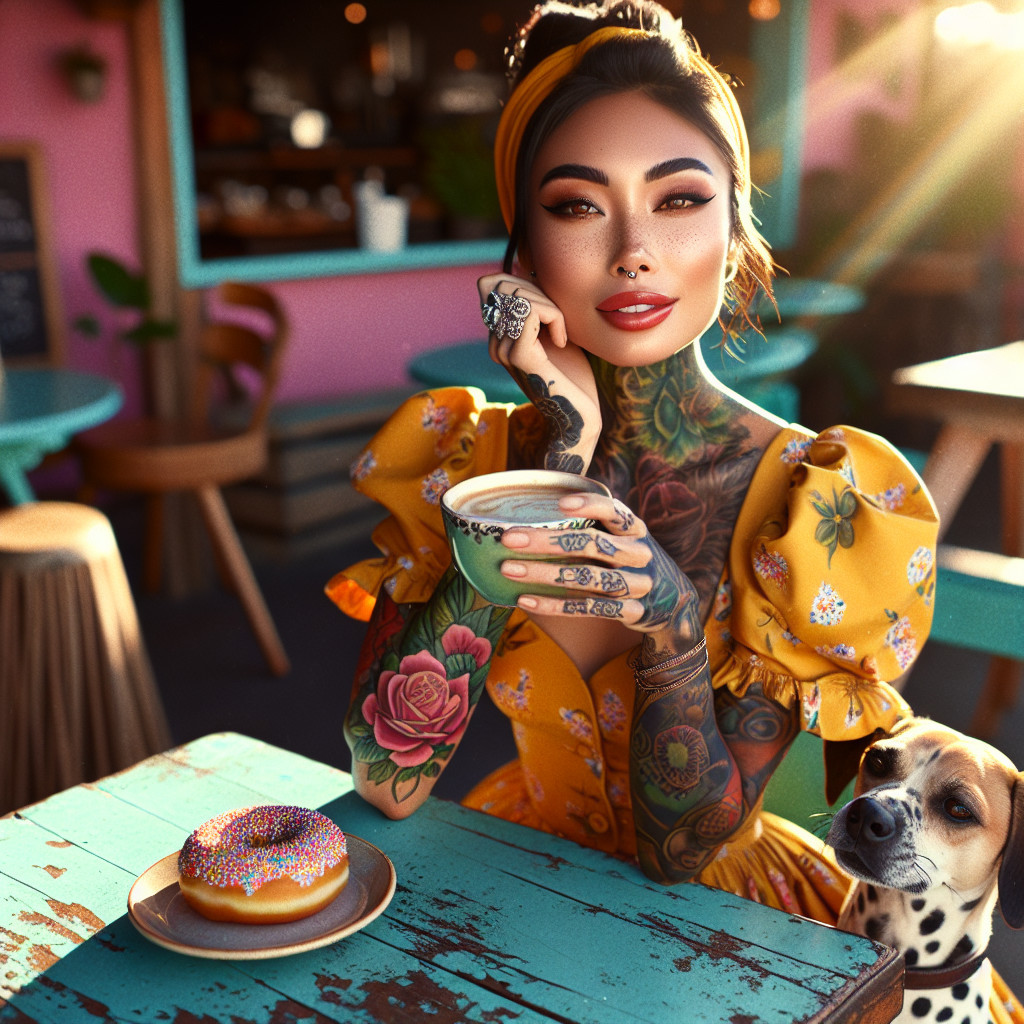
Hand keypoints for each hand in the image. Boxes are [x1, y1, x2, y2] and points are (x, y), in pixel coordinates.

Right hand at [478, 272, 599, 472]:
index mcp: (498, 336)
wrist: (580, 416)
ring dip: (550, 304)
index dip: (522, 280)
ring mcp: (503, 351)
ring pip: (518, 295)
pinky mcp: (520, 357)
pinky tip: (562, 340)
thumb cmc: (573, 374)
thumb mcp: (553, 328)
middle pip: (503, 284)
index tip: (548, 306)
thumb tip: (528, 268)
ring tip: (562, 331)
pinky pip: (530, 312)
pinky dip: (554, 317)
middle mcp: (494, 343)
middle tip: (559, 319)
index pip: (491, 282)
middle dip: (539, 290)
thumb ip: (538, 303)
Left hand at [497, 492, 701, 643]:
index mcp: (635, 529)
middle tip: (509, 539)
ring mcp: (637, 584)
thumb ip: (593, 520)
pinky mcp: (630, 611)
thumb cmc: (630, 559)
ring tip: (509, 569)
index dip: (589, 506)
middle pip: (592, 544)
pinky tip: (526, 600)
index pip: (614, 511)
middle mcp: (638, 553)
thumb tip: (542, 493)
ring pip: (587, 577)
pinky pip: (589, 608)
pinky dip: (555, 605)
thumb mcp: (622, 536)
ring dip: (544, 574)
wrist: (673, 602)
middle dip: (547, 541)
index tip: (559, 504)